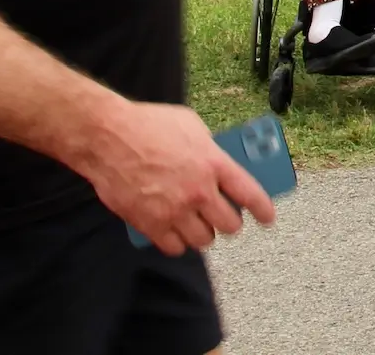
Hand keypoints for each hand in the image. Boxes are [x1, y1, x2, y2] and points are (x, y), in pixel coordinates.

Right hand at [74, 99, 273, 255]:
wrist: (107, 138)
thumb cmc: (147, 125)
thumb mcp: (191, 125)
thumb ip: (209, 148)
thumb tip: (217, 161)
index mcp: (213, 163)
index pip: (250, 194)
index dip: (263, 209)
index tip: (267, 217)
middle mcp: (198, 191)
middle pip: (229, 225)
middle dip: (229, 222)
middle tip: (223, 216)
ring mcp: (174, 210)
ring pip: (203, 240)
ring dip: (203, 233)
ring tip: (197, 223)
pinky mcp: (150, 224)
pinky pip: (174, 248)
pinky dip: (177, 244)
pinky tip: (176, 233)